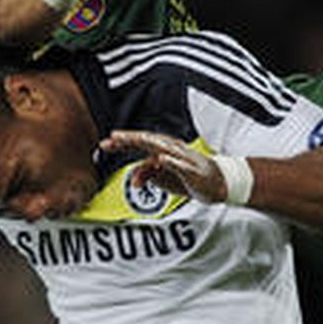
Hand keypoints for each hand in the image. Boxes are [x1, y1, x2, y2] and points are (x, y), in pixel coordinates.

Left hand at [102, 129, 227, 201]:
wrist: (219, 183)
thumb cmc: (188, 178)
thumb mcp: (163, 179)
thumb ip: (147, 175)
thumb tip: (132, 179)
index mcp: (162, 151)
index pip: (139, 144)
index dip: (122, 143)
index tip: (103, 144)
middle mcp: (170, 150)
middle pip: (147, 141)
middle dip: (129, 139)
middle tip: (111, 139)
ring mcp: (182, 158)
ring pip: (162, 148)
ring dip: (145, 143)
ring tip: (130, 140)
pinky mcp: (192, 170)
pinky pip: (180, 164)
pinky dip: (170, 161)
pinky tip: (160, 158)